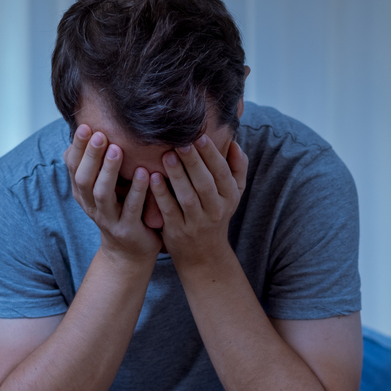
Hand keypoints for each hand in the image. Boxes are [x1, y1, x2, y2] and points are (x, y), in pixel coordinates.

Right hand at [64, 124, 162, 263]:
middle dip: (90, 156)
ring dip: (109, 170)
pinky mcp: (127, 230)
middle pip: (84, 179)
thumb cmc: (120, 210)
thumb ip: (97, 165)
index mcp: (83, 193)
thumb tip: (89, 129)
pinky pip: (131, 209)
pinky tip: (144, 172)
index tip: (84, 126)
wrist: (130, 252)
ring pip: (103, 193)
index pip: (73, 167)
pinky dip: (137, 190)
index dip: (77, 148)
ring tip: (118, 149)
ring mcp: (108, 219)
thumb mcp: (103, 188)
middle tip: (99, 134)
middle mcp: (91, 206)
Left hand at [150, 133, 247, 268]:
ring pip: (188, 197)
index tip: (200, 136)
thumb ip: (237, 168)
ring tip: (167, 155)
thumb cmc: (216, 214)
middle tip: (180, 141)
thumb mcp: (234, 194)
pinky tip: (153, 177)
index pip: (222, 173)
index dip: (212, 155)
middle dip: (193, 161)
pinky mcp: (178, 230)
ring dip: (177, 175)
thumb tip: (234, 143)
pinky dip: (161, 194)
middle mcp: (215, 210)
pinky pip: (169, 210)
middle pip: (205, 183)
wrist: (204, 254)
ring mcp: (196, 222)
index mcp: (230, 197)